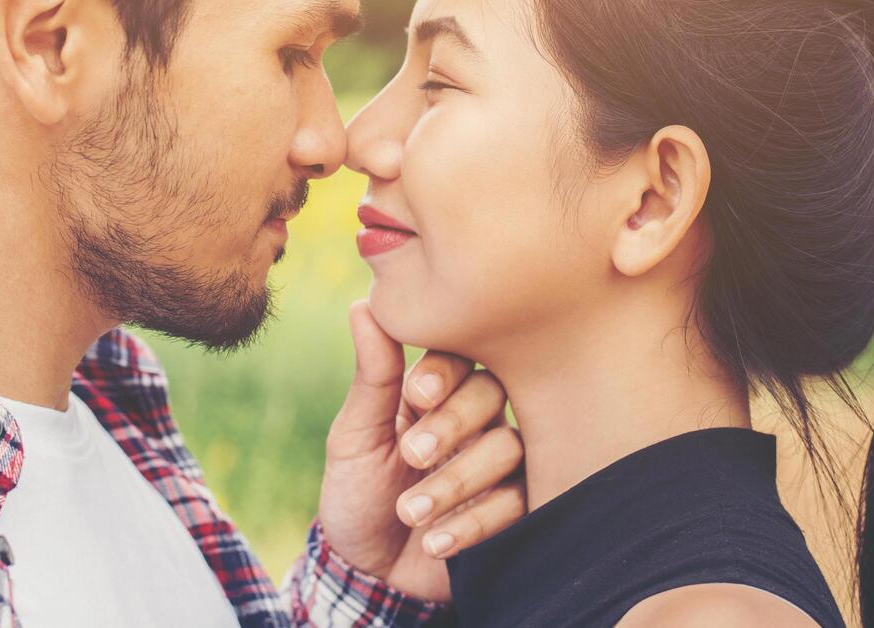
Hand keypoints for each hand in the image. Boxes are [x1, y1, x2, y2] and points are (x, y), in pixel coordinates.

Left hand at [317, 299, 525, 601]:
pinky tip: (435, 541)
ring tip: (410, 511)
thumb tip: (364, 304)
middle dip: (453, 422)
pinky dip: (473, 521)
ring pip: (509, 446)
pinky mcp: (515, 507)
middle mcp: (474, 417)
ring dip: (456, 480)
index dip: (443, 370)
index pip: (459, 354)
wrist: (367, 569)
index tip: (415, 395)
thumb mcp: (355, 435)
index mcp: (436, 389)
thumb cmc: (358, 491)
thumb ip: (372, 376)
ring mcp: (498, 461)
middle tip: (411, 454)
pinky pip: (518, 501)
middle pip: (494, 392)